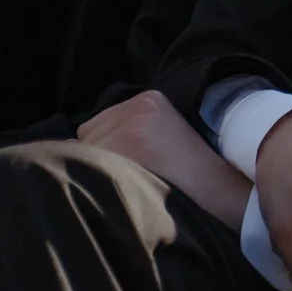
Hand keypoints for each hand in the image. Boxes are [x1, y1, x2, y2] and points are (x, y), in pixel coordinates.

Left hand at [78, 91, 250, 226]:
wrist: (221, 191)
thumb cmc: (188, 177)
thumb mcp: (162, 138)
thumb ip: (127, 133)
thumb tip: (69, 151)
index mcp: (149, 99)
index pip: (97, 126)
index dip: (107, 154)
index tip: (132, 170)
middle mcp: (140, 104)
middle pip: (88, 137)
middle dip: (101, 160)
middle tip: (134, 178)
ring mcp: (135, 121)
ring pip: (88, 152)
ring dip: (102, 173)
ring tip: (136, 184)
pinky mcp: (133, 141)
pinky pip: (96, 165)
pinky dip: (106, 182)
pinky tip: (133, 188)